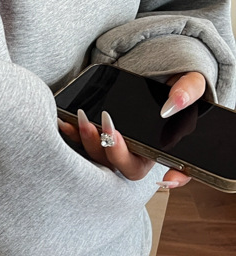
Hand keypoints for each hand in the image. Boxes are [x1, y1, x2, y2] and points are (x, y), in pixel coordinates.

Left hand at [57, 71, 206, 187]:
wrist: (149, 75)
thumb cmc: (172, 84)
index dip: (175, 179)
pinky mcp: (96, 139)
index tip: (167, 178)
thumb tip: (175, 104)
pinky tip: (66, 122)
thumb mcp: (189, 82)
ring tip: (83, 119)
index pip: (175, 172)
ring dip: (89, 142)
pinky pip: (82, 145)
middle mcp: (138, 154)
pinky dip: (73, 135)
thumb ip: (189, 90)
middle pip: (125, 166)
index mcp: (164, 147)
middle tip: (107, 127)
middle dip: (114, 151)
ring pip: (100, 158)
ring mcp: (115, 149)